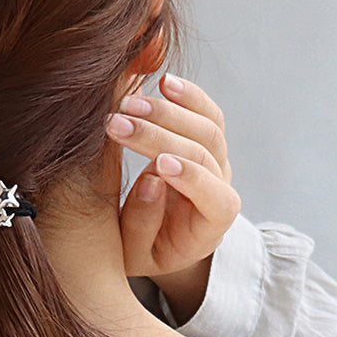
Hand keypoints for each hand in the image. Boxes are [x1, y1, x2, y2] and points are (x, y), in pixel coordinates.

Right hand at [106, 73, 240, 310]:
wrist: (154, 240)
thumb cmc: (140, 251)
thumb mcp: (133, 254)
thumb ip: (143, 225)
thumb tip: (153, 181)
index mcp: (210, 226)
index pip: (216, 199)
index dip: (191, 178)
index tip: (157, 164)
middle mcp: (220, 190)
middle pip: (205, 153)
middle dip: (159, 135)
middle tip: (116, 123)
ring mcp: (216, 163)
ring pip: (208, 128)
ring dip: (167, 111)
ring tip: (128, 103)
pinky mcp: (204, 143)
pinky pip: (206, 113)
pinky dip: (187, 95)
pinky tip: (163, 82)